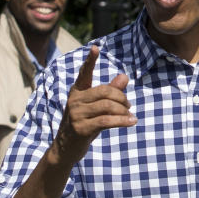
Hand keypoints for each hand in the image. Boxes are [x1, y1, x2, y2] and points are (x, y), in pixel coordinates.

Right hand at [53, 46, 135, 166]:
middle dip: (122, 98)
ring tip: (130, 115)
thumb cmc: (84, 124)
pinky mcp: (81, 128)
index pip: (84, 73)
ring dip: (124, 111)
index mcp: (77, 92)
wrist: (66, 149)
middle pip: (105, 92)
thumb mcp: (96, 107)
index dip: (90, 61)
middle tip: (128, 106)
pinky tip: (132, 122)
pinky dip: (122, 121)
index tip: (96, 48)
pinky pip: (107, 121)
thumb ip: (110, 92)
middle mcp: (75, 100)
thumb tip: (124, 76)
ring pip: (108, 106)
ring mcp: (76, 114)